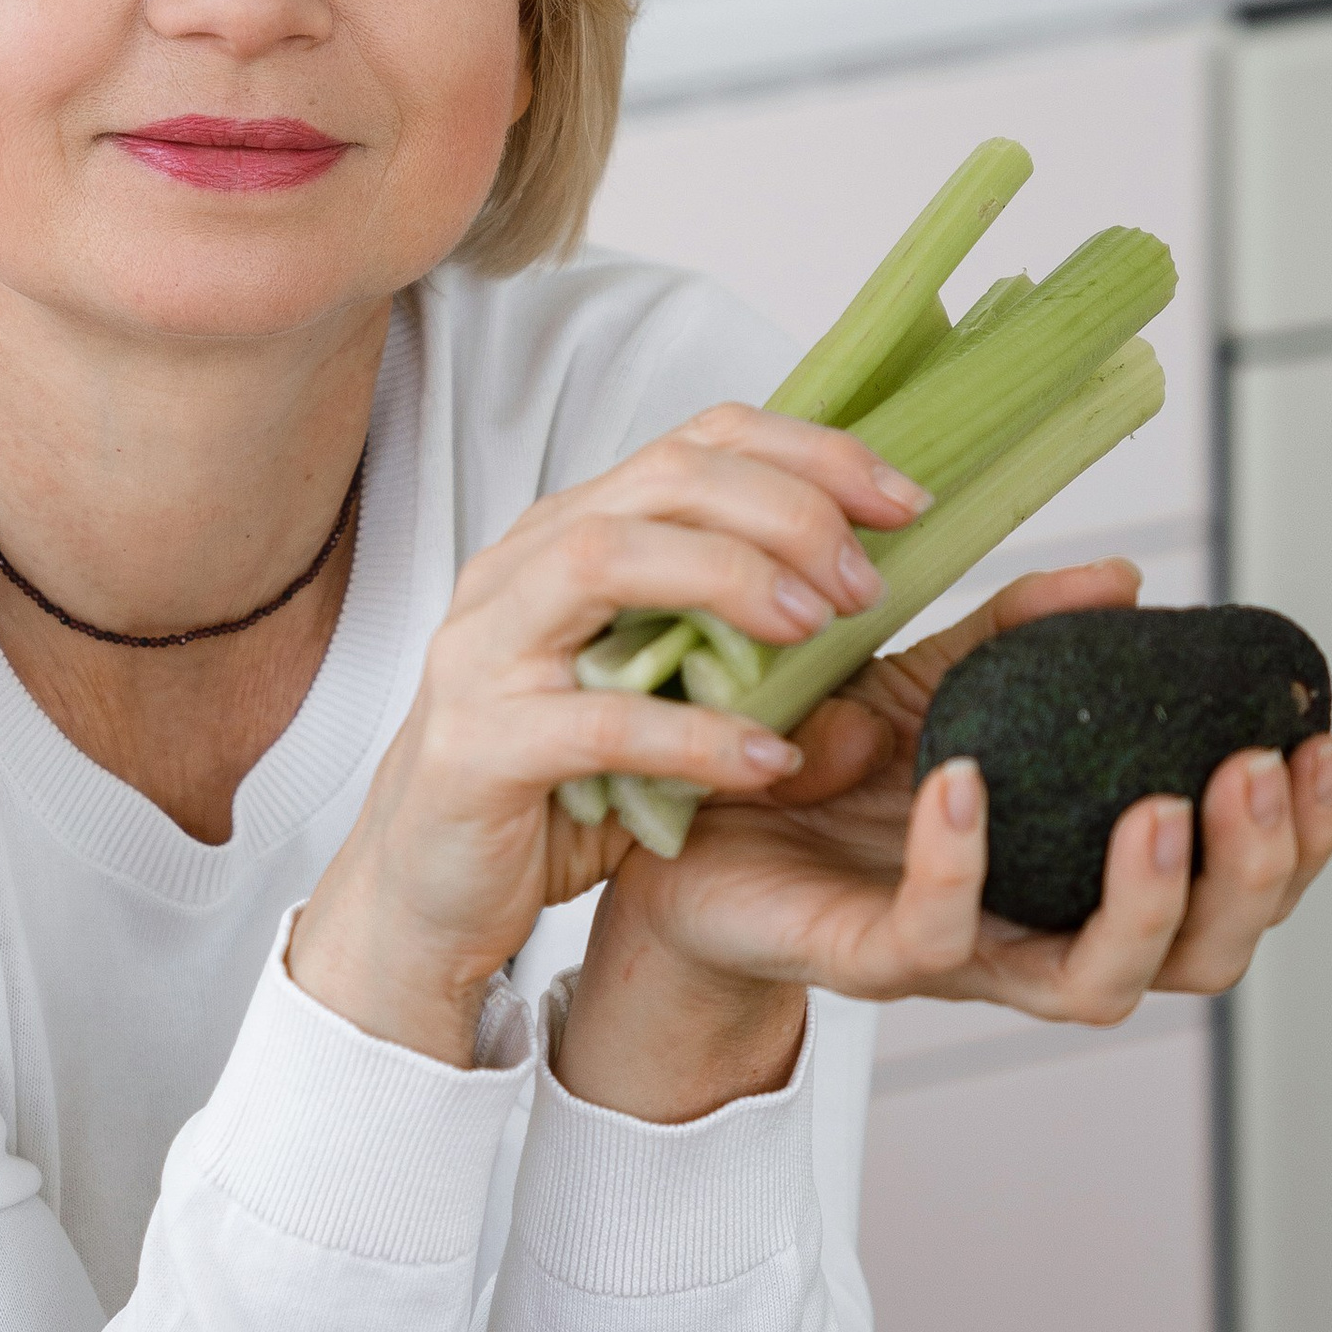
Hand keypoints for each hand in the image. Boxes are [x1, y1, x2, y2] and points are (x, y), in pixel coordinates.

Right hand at [290, 402, 926, 1063]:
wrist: (427, 887)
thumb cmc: (550, 783)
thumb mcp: (653, 690)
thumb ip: (737, 643)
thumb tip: (872, 612)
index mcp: (566, 537)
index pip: (697, 443)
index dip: (811, 454)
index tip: (904, 502)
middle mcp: (519, 571)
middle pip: (662, 479)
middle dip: (785, 510)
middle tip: (866, 583)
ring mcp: (486, 652)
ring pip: (605, 559)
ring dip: (729, 579)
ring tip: (816, 630)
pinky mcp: (478, 745)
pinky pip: (594, 723)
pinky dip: (693, 735)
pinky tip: (766, 760)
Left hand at [572, 559, 1331, 1073]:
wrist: (683, 829)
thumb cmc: (823, 766)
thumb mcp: (934, 679)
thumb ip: (1024, 634)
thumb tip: (1126, 578)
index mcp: (1079, 866)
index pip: (1232, 883)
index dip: (1302, 834)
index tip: (1323, 743)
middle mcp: (1040, 926)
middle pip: (1203, 953)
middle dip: (1256, 874)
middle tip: (1254, 777)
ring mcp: (960, 953)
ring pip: (1097, 980)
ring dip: (1148, 901)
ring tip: (1161, 810)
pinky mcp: (865, 960)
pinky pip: (935, 934)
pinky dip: (961, 861)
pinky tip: (967, 783)